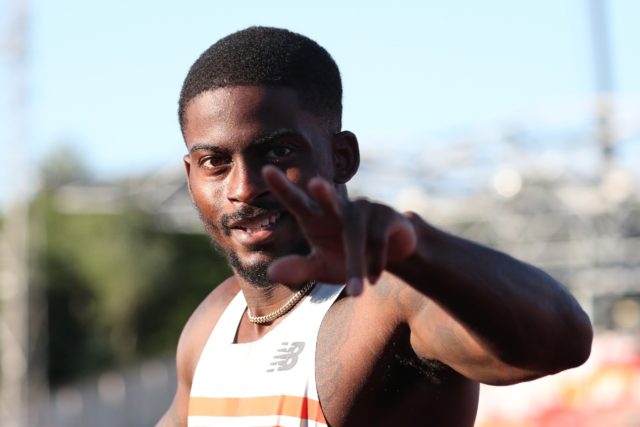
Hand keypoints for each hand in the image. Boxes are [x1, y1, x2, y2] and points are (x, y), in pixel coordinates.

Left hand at [262, 165, 416, 294]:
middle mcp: (337, 207)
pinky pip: (377, 239)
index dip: (282, 187)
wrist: (390, 255)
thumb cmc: (347, 259)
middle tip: (316, 184)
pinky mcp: (386, 215)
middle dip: (323, 192)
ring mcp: (363, 208)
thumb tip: (270, 272)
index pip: (296, 201)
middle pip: (328, 198)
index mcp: (316, 217)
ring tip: (356, 294)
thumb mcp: (322, 268)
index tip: (266, 169)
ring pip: (356, 234)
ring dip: (356, 265)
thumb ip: (299, 268)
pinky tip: (373, 280)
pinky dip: (374, 262)